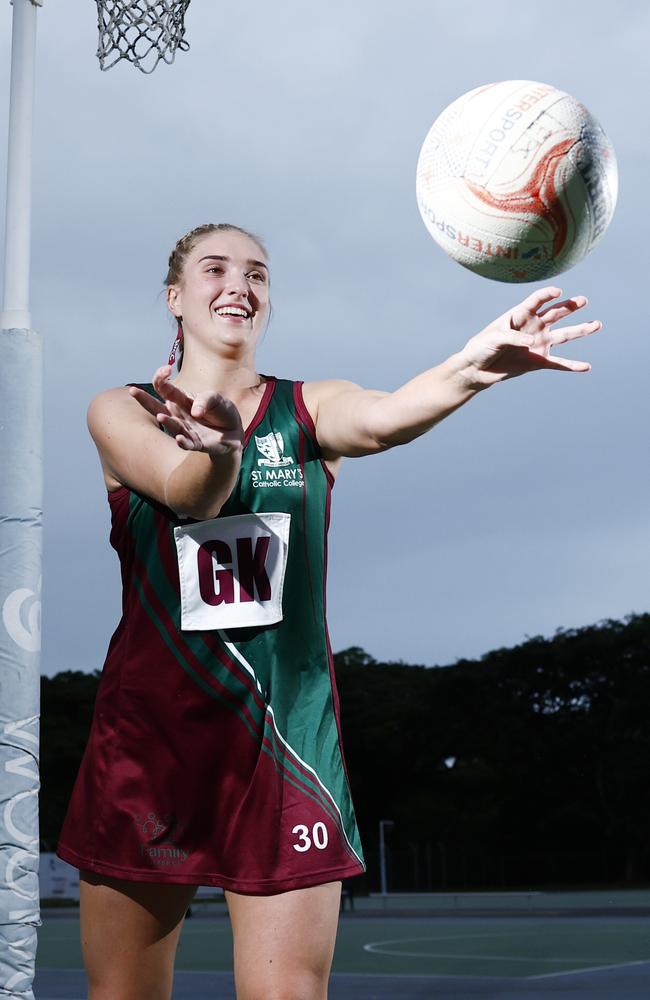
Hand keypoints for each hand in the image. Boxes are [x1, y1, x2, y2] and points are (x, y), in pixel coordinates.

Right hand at [128, 366, 244, 456]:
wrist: (233, 432)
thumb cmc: (220, 411)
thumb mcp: (216, 399)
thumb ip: (205, 400)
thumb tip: (194, 411)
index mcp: (180, 400)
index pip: (164, 387)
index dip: (161, 377)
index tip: (166, 369)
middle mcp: (178, 415)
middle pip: (156, 406)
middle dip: (144, 399)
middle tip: (132, 390)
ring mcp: (185, 429)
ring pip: (171, 425)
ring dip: (166, 421)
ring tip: (160, 416)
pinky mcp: (196, 443)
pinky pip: (187, 444)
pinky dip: (183, 442)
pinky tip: (180, 439)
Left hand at [453, 286, 601, 388]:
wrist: (476, 369)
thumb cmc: (481, 347)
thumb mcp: (493, 338)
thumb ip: (512, 337)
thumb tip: (532, 342)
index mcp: (519, 315)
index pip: (536, 301)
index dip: (547, 295)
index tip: (558, 292)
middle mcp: (533, 326)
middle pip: (556, 313)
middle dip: (570, 306)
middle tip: (584, 300)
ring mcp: (538, 343)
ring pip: (564, 335)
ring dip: (581, 330)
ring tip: (597, 324)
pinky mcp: (537, 362)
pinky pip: (558, 363)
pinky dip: (572, 366)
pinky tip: (586, 367)